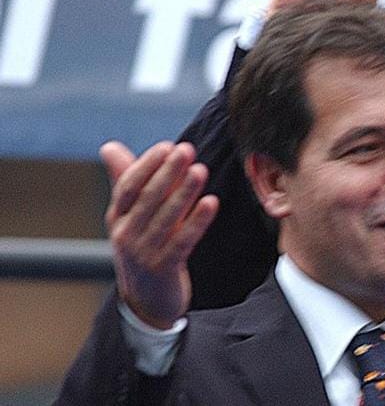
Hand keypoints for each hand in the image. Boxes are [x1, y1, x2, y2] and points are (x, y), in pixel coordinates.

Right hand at [102, 141, 218, 328]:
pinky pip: (182, 241)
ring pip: (166, 218)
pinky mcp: (164, 268)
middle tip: (187, 149)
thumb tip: (109, 146)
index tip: (167, 146)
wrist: (146, 300)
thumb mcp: (129, 216)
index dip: (147, 165)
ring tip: (201, 170)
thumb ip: (125, 180)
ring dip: (184, 192)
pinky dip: (197, 221)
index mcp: (117, 217)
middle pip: (148, 199)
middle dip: (168, 172)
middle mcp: (126, 234)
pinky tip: (211, 202)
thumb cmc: (141, 246)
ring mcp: (144, 253)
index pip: (128, 187)